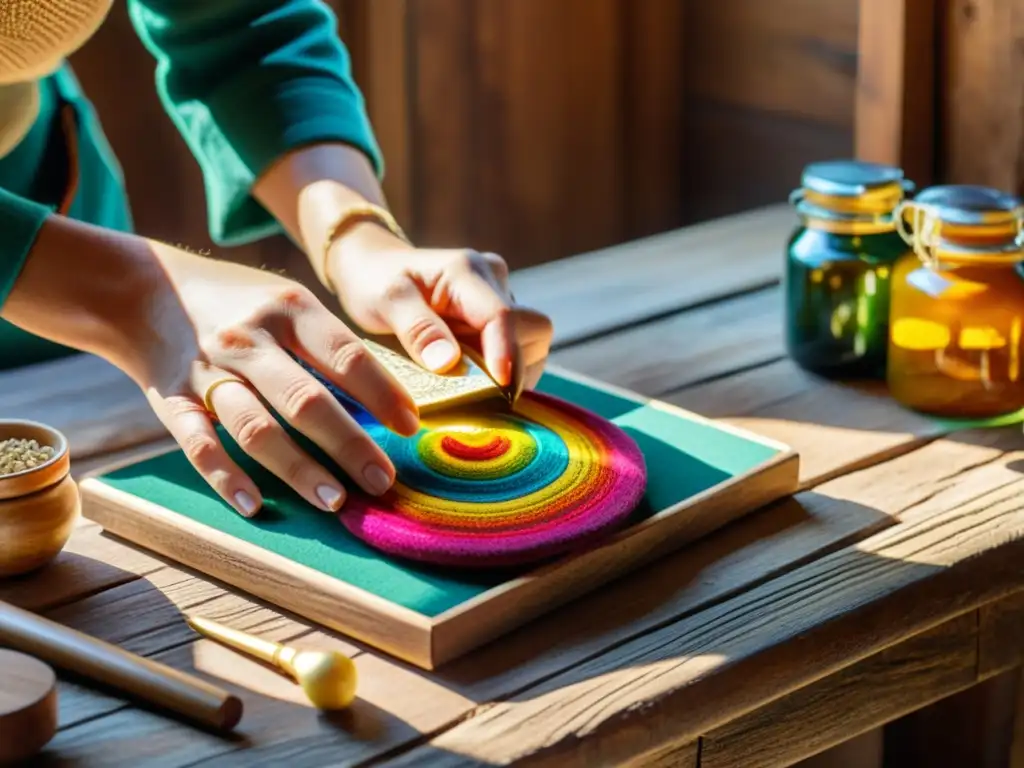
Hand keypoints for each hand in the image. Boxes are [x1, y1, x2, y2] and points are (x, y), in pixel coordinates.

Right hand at [119, 243, 420, 517]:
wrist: (145, 291)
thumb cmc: (242, 305)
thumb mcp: (290, 304)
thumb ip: (333, 345)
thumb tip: (395, 397)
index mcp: (288, 309)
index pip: (345, 355)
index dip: (382, 393)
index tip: (411, 428)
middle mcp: (249, 340)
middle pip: (305, 399)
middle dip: (349, 444)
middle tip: (383, 481)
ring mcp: (207, 371)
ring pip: (255, 428)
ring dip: (297, 469)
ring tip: (335, 501)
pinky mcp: (170, 401)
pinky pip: (198, 445)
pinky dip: (226, 478)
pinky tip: (256, 507)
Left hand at [326, 223, 552, 390]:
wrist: (376, 267)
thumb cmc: (376, 281)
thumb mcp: (386, 301)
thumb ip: (417, 329)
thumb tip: (448, 363)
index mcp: (466, 271)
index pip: (502, 315)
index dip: (506, 354)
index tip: (501, 389)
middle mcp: (493, 280)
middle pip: (532, 330)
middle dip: (512, 364)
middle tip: (476, 389)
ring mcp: (501, 298)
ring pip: (533, 343)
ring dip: (510, 370)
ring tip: (470, 380)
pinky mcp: (499, 317)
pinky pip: (519, 350)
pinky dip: (502, 371)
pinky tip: (472, 376)